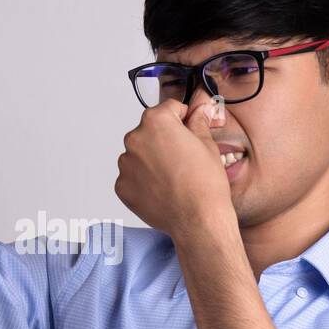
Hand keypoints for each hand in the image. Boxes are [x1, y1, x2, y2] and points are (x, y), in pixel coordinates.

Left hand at [114, 98, 234, 238]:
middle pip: (150, 131)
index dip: (183, 118)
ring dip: (151, 160)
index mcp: (156, 121)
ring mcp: (125, 164)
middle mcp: (135, 139)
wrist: (198, 219)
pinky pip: (132, 176)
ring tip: (172, 177)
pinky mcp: (122, 186)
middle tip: (182, 158)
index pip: (169, 109)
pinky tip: (162, 189)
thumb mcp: (207, 144)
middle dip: (164, 140)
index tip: (189, 128)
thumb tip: (199, 111)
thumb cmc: (205, 184)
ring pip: (139, 154)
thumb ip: (197, 122)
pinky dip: (143, 180)